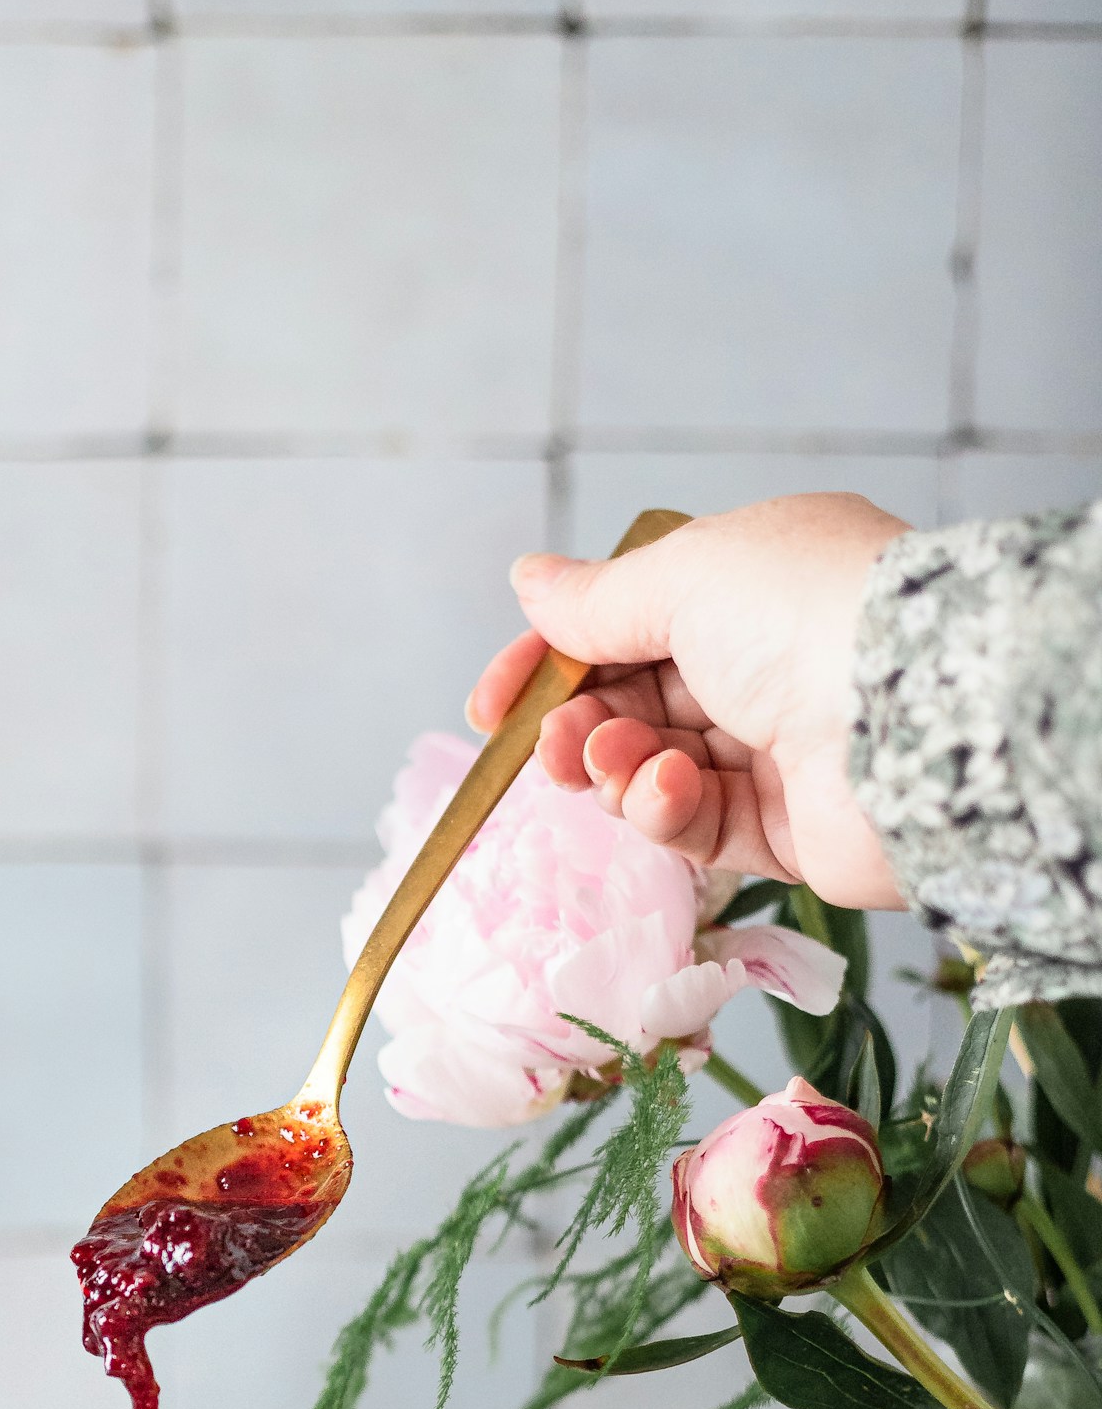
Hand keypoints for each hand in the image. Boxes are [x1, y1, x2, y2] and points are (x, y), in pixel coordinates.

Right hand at [468, 494, 910, 911]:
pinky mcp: (784, 831)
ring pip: (650, 770)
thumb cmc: (805, 612)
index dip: (550, 664)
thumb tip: (527, 580)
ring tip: (615, 761)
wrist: (916, 715)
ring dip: (615, 769)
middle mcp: (764, 663)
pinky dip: (664, 808)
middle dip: (578, 727)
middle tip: (554, 745)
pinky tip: (665, 787)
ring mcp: (775, 750)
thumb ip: (597, 598)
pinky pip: (694, 823)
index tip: (492, 707)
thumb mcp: (682, 578)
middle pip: (630, 705)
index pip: (625, 625)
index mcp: (748, 585)